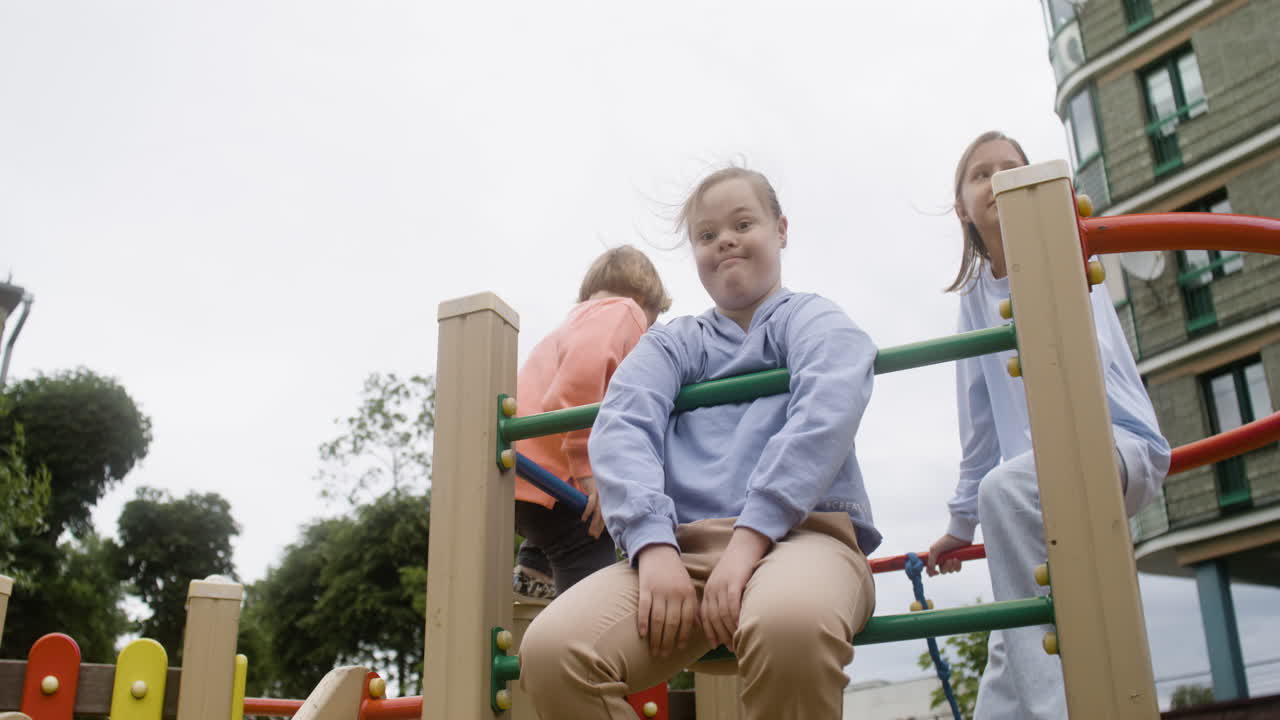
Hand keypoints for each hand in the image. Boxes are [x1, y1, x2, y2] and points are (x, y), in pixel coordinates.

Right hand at [577, 475, 605, 538]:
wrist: (584, 467)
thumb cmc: (586, 480)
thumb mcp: (591, 493)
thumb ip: (592, 502)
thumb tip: (587, 514)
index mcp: (605, 498)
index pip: (606, 514)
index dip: (602, 525)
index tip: (598, 535)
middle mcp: (605, 496)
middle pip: (604, 515)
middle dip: (599, 527)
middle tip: (594, 537)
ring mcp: (600, 493)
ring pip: (599, 512)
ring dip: (594, 523)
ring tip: (590, 532)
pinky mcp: (594, 490)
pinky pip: (591, 503)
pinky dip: (587, 511)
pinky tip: (584, 519)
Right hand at [636, 544, 698, 656]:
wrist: (659, 551)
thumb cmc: (675, 573)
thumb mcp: (688, 587)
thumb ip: (692, 607)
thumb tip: (698, 628)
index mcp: (688, 594)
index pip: (687, 620)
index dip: (683, 636)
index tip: (679, 648)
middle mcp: (675, 594)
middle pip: (672, 623)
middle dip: (668, 641)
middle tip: (664, 655)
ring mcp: (659, 591)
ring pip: (658, 619)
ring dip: (656, 637)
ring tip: (654, 650)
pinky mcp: (645, 587)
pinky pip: (644, 608)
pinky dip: (643, 622)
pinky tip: (642, 634)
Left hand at [700, 527, 769, 651]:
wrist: (745, 545)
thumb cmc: (739, 566)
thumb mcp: (725, 583)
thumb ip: (723, 599)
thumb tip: (726, 620)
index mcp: (708, 590)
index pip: (704, 616)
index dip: (709, 632)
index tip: (714, 645)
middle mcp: (712, 589)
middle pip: (712, 617)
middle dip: (719, 634)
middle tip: (729, 647)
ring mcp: (722, 585)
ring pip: (721, 613)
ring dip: (728, 630)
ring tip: (735, 641)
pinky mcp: (733, 582)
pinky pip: (731, 604)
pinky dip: (735, 618)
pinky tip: (740, 627)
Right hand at [926, 534, 970, 575]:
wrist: (958, 537)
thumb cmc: (945, 541)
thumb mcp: (934, 549)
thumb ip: (931, 561)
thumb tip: (930, 570)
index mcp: (935, 557)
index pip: (930, 569)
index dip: (932, 572)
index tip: (936, 572)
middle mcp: (942, 560)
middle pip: (942, 571)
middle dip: (946, 567)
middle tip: (948, 560)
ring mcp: (950, 561)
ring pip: (950, 571)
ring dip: (952, 565)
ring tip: (954, 557)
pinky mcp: (957, 562)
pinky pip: (957, 569)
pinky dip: (957, 566)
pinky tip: (958, 559)